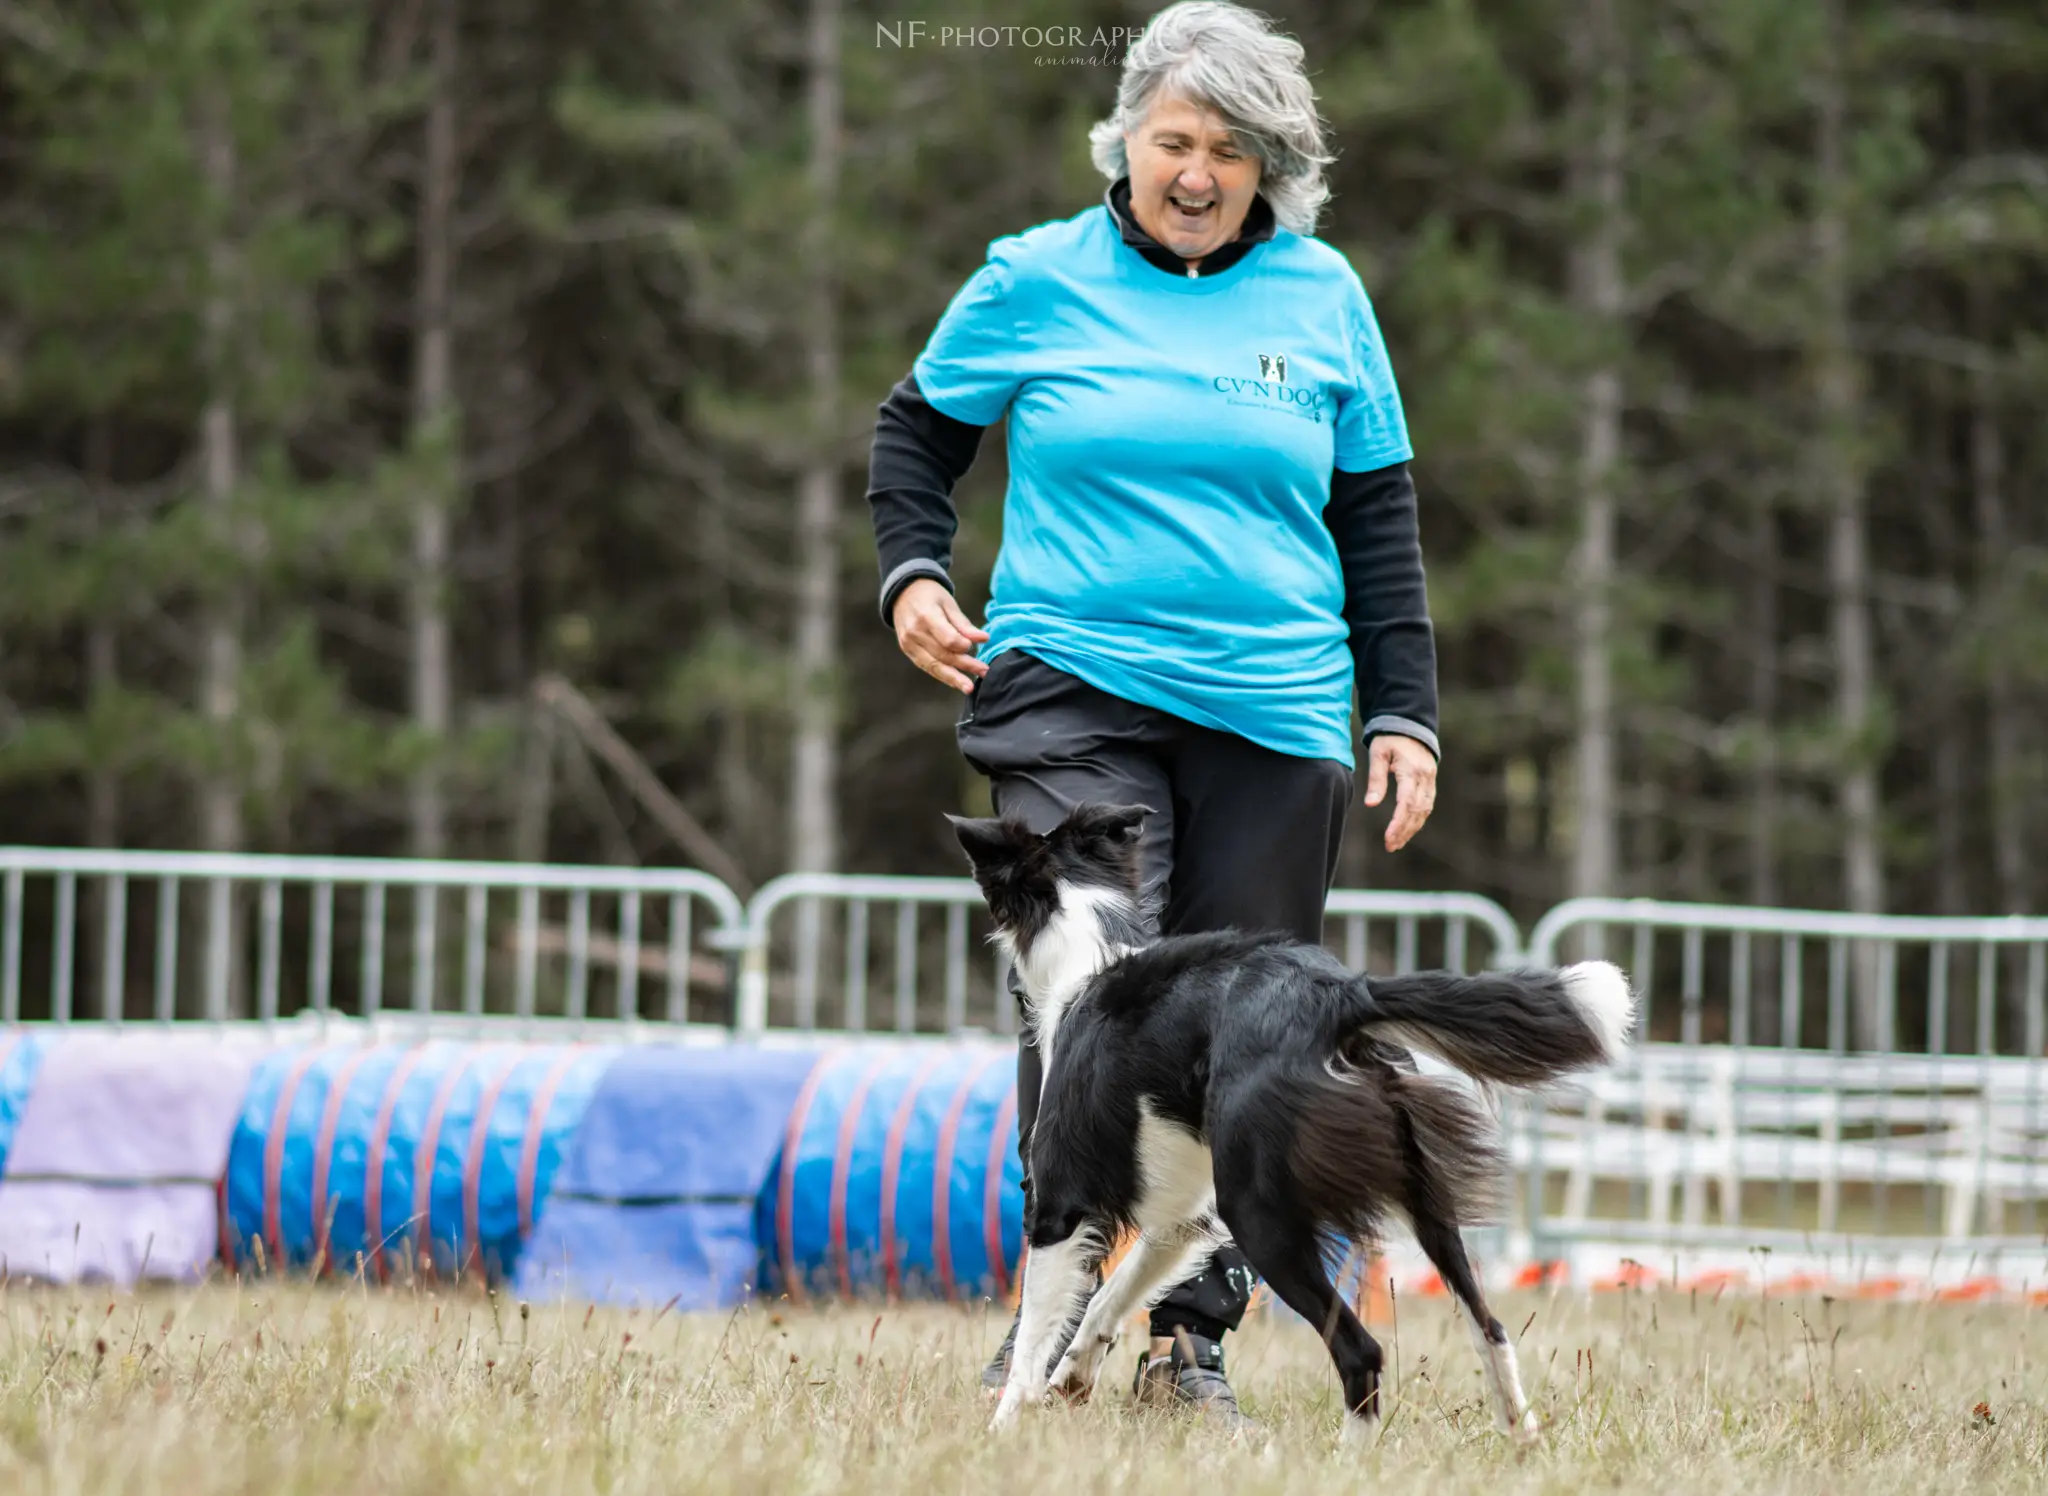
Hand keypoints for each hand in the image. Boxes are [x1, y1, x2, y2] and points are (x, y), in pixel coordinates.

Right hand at [892, 577, 988, 692]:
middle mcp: (914, 633)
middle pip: (942, 655)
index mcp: (926, 616)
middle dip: (965, 665)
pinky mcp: (908, 651)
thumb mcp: (949, 603)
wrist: (903, 593)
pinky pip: (926, 667)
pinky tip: (955, 682)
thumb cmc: (930, 596)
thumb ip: (964, 624)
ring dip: (954, 678)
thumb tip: (984, 639)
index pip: (947, 639)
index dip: (962, 646)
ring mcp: (908, 644)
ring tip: (969, 688)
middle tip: (984, 672)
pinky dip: (942, 675)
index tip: (974, 646)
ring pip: (933, 666)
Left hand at [1364, 733, 1436, 851]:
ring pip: (1424, 810)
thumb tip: (1370, 804)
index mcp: (1411, 770)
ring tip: (1396, 843)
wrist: (1410, 725)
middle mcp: (1424, 777)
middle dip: (1404, 831)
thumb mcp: (1378, 755)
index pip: (1406, 803)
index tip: (1388, 838)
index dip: (1398, 823)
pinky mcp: (1430, 782)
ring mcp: (1430, 780)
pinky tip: (1407, 830)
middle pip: (1417, 811)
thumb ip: (1376, 780)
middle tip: (1390, 846)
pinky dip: (1417, 819)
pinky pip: (1427, 805)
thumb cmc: (1390, 739)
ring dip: (1412, 829)